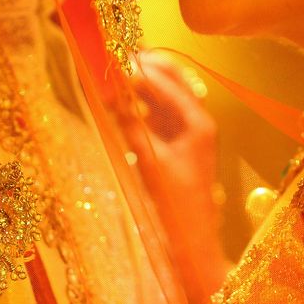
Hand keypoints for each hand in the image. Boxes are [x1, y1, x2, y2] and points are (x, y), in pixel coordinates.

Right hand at [119, 52, 230, 303]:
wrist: (192, 246)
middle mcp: (197, 122)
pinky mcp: (176, 146)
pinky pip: (155, 114)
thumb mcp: (148, 163)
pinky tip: (116, 102)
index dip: (134, 69)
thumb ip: (129, 124)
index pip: (164, 80)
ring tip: (107, 76)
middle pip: (169, 78)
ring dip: (136, 84)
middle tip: (108, 58)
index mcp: (198, 122)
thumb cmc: (175, 209)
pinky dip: (136, 105)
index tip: (105, 61)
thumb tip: (108, 91)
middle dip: (139, 66)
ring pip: (160, 94)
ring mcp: (187, 133)